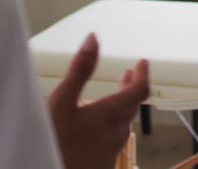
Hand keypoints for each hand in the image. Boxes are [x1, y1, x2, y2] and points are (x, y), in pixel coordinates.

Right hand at [48, 33, 149, 168]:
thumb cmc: (54, 143)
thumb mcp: (62, 100)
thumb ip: (79, 70)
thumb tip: (93, 40)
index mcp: (111, 115)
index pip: (140, 91)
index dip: (143, 74)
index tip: (142, 63)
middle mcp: (116, 134)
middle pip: (131, 107)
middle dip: (131, 88)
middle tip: (129, 75)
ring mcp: (110, 153)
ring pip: (122, 125)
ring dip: (121, 107)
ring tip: (113, 98)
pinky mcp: (101, 164)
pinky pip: (111, 141)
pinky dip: (110, 125)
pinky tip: (96, 128)